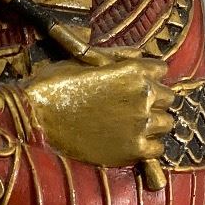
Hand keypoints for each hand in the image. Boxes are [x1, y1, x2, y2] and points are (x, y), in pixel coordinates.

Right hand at [23, 53, 173, 168]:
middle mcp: (144, 95)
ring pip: (166, 123)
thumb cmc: (57, 85)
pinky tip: (128, 142)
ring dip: (152, 123)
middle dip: (152, 100)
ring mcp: (141, 124)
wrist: (36, 118)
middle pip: (167, 97)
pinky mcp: (134, 149)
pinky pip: (157, 148)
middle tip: (130, 107)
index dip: (147, 76)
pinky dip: (146, 146)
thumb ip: (119, 57)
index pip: (160, 70)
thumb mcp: (86, 61)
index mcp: (134, 70)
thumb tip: (141, 55)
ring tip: (130, 125)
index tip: (134, 84)